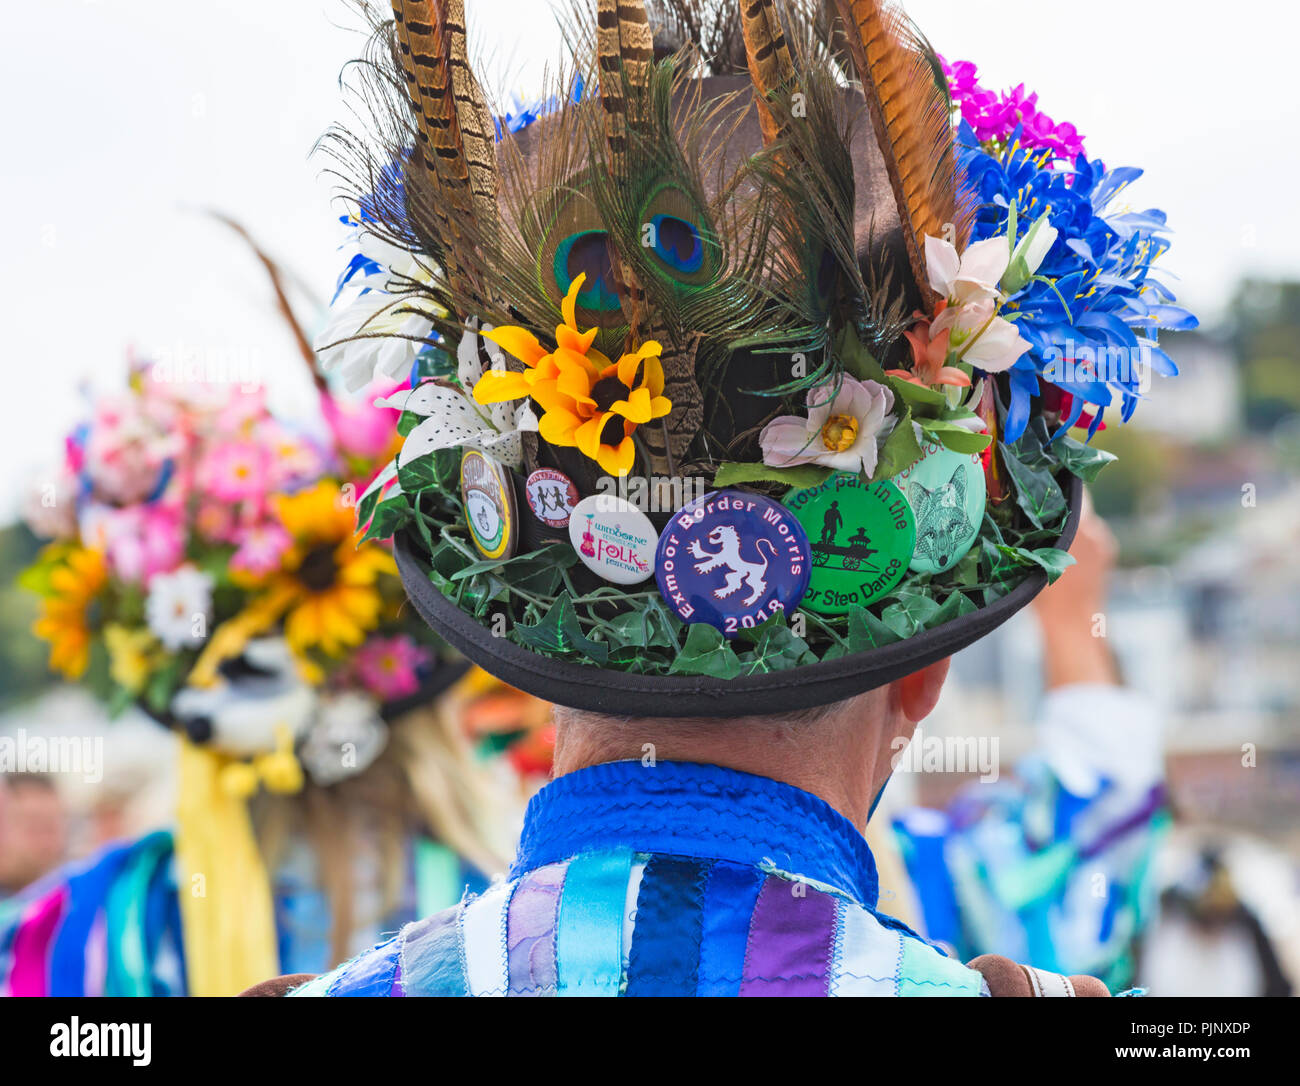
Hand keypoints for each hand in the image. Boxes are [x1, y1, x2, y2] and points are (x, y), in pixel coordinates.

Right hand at [1032, 490, 1120, 688]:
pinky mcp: (1108, 551)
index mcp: (1077, 526)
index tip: (1038, 479)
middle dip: (1059, 501)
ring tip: (1046, 528)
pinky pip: (1091, 533)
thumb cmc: (1046, 597)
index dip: (1054, 481)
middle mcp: (1095, 528)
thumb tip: (1015, 512)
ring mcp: (1104, 540)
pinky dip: (1078, 534)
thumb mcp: (1028, 560)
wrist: (1073, 624)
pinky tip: (1061, 545)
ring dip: (1068, 519)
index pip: (1071, 488)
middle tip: (1036, 503)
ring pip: (1085, 518)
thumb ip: (1029, 533)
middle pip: (1078, 501)